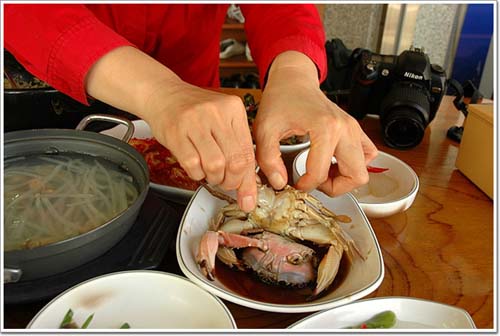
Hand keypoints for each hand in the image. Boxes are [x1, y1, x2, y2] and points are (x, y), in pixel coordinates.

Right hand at [145, 83, 257, 210]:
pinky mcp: (176, 132)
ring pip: (215, 165)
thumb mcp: (223, 122)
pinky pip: (192, 164)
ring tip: (210, 173)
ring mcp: (195, 121)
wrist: (164, 94)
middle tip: (225, 182)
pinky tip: (196, 168)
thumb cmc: (195, 111)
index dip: (247, 180)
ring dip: (213, 178)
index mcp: (234, 109)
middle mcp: (217, 112)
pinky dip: (196, 174)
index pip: (248, 152)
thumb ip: (238, 149)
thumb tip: (248, 186)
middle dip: (231, 181)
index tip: (247, 195)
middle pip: (235, 161)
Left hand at [253, 51, 377, 195]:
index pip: (321, 173)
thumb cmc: (281, 100)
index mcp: (325, 128)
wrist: (293, 80)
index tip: (295, 183)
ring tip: (323, 173)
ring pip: (364, 169)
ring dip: (345, 178)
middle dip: (333, 187)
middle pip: (356, 176)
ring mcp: (353, 128)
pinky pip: (367, 155)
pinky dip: (353, 166)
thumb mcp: (265, 129)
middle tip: (314, 181)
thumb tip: (279, 182)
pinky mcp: (355, 129)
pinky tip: (333, 163)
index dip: (305, 185)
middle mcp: (345, 128)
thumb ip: (268, 159)